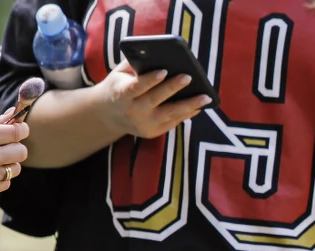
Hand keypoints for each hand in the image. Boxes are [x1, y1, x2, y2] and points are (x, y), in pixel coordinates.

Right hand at [0, 120, 28, 197]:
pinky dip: (0, 178)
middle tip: (7, 147)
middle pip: (21, 152)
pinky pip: (5, 183)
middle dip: (16, 148)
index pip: (16, 132)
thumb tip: (12, 113)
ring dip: (8, 164)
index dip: (22, 130)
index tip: (20, 130)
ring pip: (15, 169)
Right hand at [93, 59, 211, 139]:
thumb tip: (159, 54)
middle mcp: (132, 111)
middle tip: (189, 77)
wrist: (108, 115)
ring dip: (189, 105)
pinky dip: (187, 114)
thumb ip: (135, 64)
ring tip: (206, 97)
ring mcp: (143, 124)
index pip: (137, 87)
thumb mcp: (120, 74)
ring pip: (169, 114)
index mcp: (122, 94)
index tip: (164, 70)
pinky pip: (172, 122)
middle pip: (155, 100)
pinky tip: (199, 106)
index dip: (150, 80)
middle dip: (173, 88)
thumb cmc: (119, 86)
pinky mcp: (152, 132)